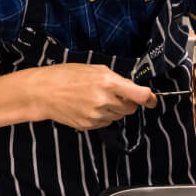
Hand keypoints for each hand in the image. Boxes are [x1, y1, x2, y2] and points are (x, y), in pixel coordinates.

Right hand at [31, 64, 156, 129]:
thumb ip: (117, 80)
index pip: (139, 95)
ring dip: (115, 110)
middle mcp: (104, 100)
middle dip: (128, 102)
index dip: (149, 98)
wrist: (43, 92)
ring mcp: (96, 115)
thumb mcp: (96, 69)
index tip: (152, 100)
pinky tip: (89, 107)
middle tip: (115, 94)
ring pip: (119, 117)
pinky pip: (106, 123)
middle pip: (130, 108)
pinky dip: (103, 117)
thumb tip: (133, 90)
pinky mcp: (88, 125)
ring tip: (98, 99)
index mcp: (108, 82)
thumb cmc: (68, 75)